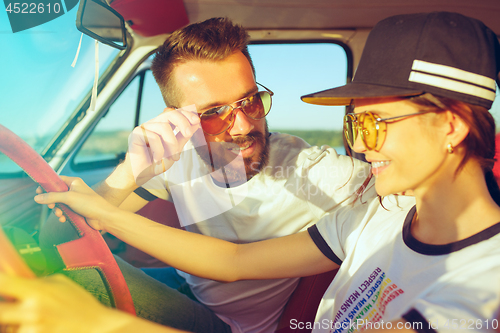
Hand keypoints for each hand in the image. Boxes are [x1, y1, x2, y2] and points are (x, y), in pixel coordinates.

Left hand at [0, 273, 128, 332]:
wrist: (96, 327)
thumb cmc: (81, 305)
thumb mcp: (61, 283)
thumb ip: (36, 282)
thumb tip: (15, 279)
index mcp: (37, 291)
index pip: (3, 283)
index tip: (0, 281)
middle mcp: (31, 311)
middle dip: (3, 308)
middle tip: (11, 306)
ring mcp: (32, 329)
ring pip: (9, 328)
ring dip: (16, 325)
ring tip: (36, 320)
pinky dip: (26, 331)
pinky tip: (41, 328)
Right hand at [34, 176, 116, 230]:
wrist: (104, 217)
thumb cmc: (90, 204)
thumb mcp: (69, 198)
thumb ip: (52, 197)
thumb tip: (36, 197)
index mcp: (74, 182)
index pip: (56, 180)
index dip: (46, 185)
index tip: (38, 191)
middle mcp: (74, 189)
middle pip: (55, 193)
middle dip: (52, 201)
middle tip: (51, 206)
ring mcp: (75, 200)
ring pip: (59, 203)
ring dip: (57, 210)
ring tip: (60, 215)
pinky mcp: (77, 209)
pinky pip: (64, 211)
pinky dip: (62, 215)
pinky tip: (63, 219)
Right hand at [128, 105, 199, 185]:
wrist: (141, 174)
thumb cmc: (158, 162)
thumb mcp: (175, 149)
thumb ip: (184, 137)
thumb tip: (196, 124)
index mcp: (163, 125)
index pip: (175, 112)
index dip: (186, 114)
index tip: (196, 121)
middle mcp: (154, 123)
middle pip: (170, 114)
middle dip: (182, 122)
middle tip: (189, 134)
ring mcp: (144, 127)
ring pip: (163, 127)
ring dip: (171, 144)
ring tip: (173, 157)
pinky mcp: (136, 133)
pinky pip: (153, 137)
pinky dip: (159, 151)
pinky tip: (157, 160)